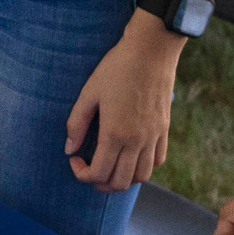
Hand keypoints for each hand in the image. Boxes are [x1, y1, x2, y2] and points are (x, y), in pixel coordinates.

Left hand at [64, 15, 181, 191]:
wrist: (151, 51)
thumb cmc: (116, 68)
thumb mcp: (89, 92)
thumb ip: (77, 123)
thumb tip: (69, 149)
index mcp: (115, 134)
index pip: (98, 173)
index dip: (82, 174)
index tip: (75, 159)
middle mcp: (137, 141)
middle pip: (120, 182)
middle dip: (100, 183)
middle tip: (89, 169)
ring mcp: (154, 137)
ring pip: (141, 177)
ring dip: (123, 179)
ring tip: (110, 166)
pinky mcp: (164, 130)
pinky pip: (157, 161)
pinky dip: (143, 167)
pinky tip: (132, 156)